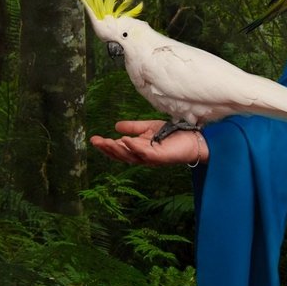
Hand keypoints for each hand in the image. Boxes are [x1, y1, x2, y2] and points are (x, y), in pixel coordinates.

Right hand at [90, 119, 209, 165]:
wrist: (192, 138)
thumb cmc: (172, 134)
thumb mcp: (149, 128)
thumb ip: (133, 128)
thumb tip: (116, 127)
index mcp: (138, 150)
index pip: (119, 149)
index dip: (106, 146)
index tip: (94, 139)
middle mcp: (142, 157)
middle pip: (122, 155)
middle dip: (108, 149)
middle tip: (96, 141)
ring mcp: (151, 159)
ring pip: (131, 156)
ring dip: (118, 149)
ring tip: (107, 142)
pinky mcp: (160, 157)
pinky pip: (145, 154)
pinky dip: (135, 147)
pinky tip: (126, 140)